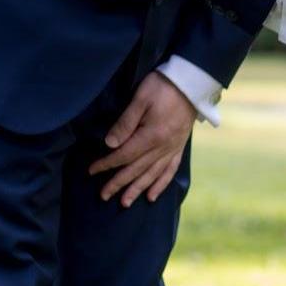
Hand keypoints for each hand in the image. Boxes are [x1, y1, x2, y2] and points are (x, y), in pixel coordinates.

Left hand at [89, 72, 196, 208]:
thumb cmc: (164, 87)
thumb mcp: (141, 98)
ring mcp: (173, 148)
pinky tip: (152, 196)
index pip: (124, 155)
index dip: (107, 164)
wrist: (193, 83)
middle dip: (119, 183)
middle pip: (137, 169)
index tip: (92, 171)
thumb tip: (110, 144)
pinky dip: (160, 184)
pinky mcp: (179, 147)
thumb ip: (125, 122)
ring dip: (137, 189)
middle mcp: (163, 147)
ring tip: (125, 203)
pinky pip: (170, 170)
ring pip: (153, 174)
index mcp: (152, 135)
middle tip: (103, 195)